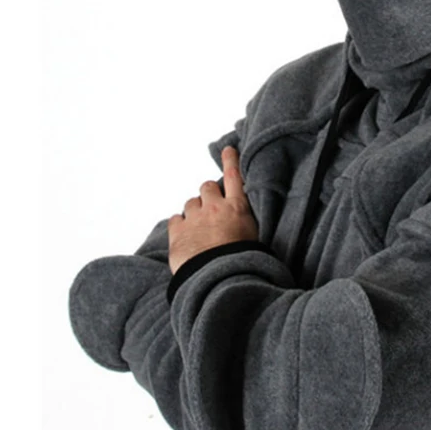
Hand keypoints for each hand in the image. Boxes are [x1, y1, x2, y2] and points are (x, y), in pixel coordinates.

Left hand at [167, 146, 258, 273]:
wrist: (220, 279)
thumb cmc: (242, 262)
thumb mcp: (255, 240)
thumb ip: (247, 225)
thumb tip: (247, 225)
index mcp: (237, 208)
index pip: (234, 177)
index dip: (230, 161)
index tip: (228, 150)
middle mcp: (215, 208)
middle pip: (207, 187)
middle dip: (208, 194)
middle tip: (211, 209)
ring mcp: (194, 219)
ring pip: (190, 203)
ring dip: (194, 211)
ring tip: (198, 228)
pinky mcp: (177, 232)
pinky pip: (175, 219)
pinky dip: (179, 224)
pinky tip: (184, 235)